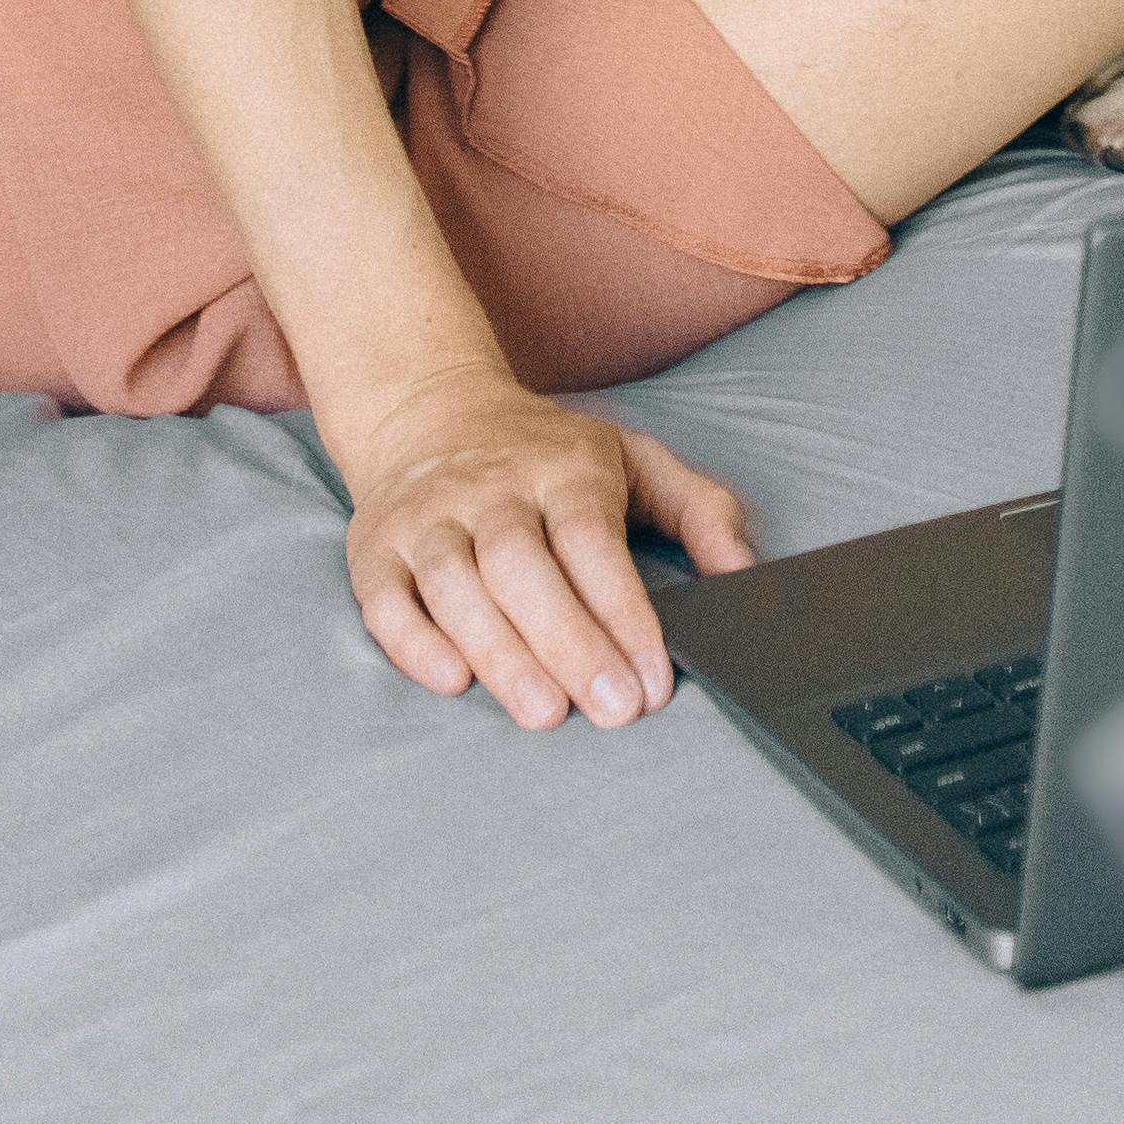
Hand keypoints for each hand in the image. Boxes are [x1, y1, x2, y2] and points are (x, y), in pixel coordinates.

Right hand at [336, 360, 753, 727]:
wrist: (426, 410)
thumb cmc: (547, 456)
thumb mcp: (634, 459)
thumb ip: (701, 511)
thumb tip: (746, 579)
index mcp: (561, 465)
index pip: (591, 537)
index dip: (622, 609)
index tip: (655, 680)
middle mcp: (490, 487)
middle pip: (523, 563)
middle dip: (569, 641)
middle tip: (614, 711)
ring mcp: (428, 517)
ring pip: (456, 584)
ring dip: (499, 651)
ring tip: (546, 713)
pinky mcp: (376, 550)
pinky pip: (386, 598)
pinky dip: (413, 642)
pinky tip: (453, 681)